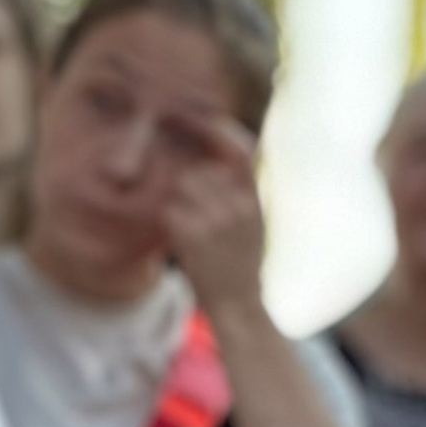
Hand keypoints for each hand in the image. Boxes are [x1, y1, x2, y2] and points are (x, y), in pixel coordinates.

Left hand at [160, 118, 267, 316]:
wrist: (240, 307)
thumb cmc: (242, 265)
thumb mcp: (253, 223)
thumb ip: (239, 190)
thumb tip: (215, 155)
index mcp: (256, 200)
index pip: (239, 150)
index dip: (219, 130)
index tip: (202, 119)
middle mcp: (238, 206)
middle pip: (199, 170)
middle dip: (190, 183)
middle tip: (195, 210)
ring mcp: (214, 220)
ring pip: (181, 186)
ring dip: (179, 201)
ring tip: (193, 228)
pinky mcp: (191, 234)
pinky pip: (169, 209)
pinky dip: (170, 221)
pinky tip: (184, 241)